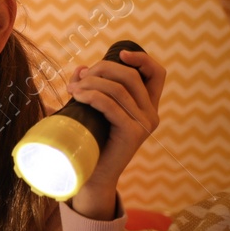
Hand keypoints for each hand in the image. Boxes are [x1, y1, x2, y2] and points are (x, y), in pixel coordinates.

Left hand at [64, 47, 165, 200]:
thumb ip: (90, 88)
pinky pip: (111, 105)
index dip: (142, 58)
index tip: (120, 53)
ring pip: (119, 89)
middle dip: (103, 68)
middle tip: (80, 78)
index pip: (157, 74)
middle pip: (131, 76)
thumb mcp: (92, 108)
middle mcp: (151, 114)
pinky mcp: (132, 133)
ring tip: (72, 89)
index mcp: (147, 106)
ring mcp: (143, 124)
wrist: (91, 176)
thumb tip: (80, 68)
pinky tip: (77, 95)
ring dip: (91, 83)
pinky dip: (92, 95)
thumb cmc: (91, 140)